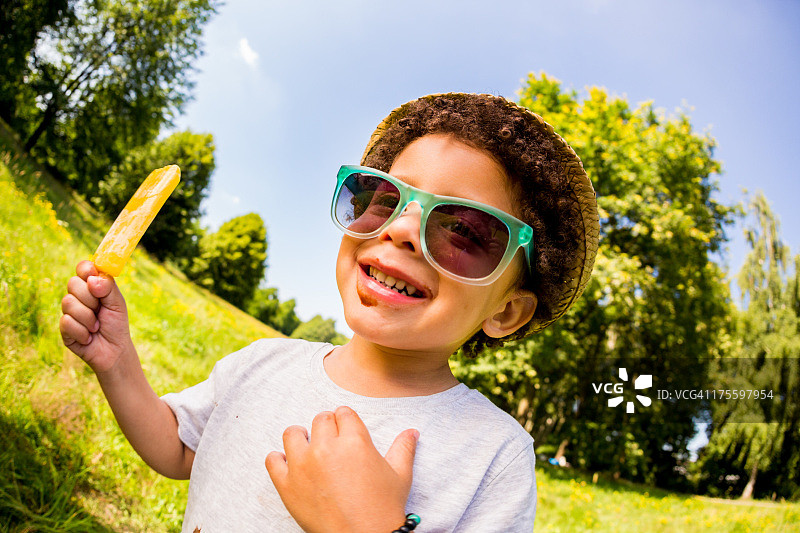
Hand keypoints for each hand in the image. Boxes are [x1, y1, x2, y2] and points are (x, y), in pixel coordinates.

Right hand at [59, 260, 132, 373]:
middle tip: (100, 309)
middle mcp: (78, 296)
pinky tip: (89, 337)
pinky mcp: (63, 327)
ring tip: (96, 326)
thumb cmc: (116, 325)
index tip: (93, 277)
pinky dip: (82, 331)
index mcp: (93, 286)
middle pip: (72, 283)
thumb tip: (92, 279)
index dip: (86, 270)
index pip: (83, 268)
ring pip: (68, 302)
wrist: (114, 350)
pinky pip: (67, 322)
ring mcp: (69, 311)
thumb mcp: (117, 304)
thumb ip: (108, 288)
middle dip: (90, 298)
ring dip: (88, 318)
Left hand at [265, 406, 417, 532]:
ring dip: (301, 437)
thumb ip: (404, 448)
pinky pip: (272, 460)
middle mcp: (327, 448)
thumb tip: (412, 432)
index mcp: (355, 441)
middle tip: (331, 441)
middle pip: (320, 419)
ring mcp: (303, 466)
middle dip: (327, 427)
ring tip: (308, 447)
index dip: (346, 420)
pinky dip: (279, 459)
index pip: (343, 413)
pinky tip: (290, 465)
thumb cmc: (384, 508)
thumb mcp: (400, 476)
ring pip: (293, 434)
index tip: (346, 429)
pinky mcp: (287, 485)